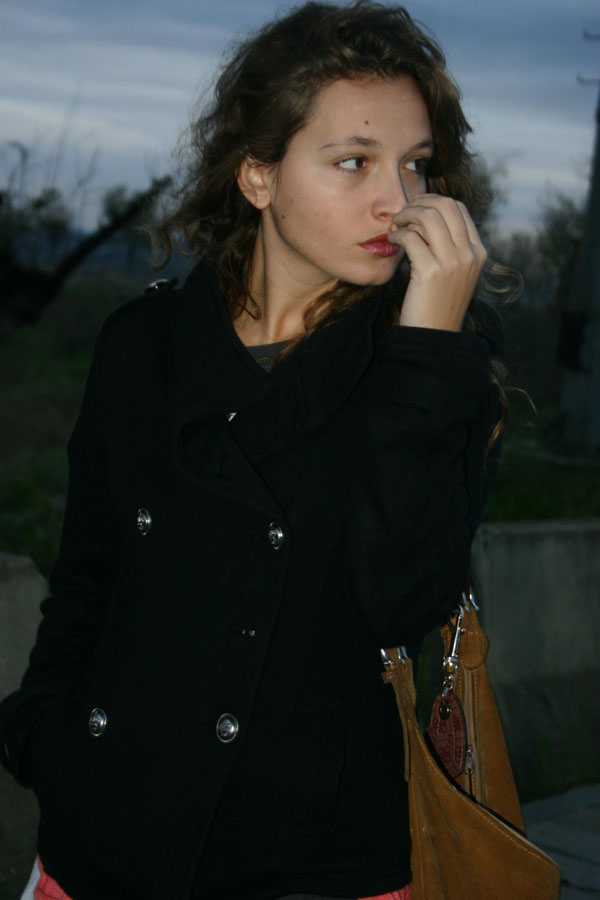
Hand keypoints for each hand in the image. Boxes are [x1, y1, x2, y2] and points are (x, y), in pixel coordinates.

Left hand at [388, 194, 486, 331]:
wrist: (433, 337)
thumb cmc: (437, 305)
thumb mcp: (453, 274)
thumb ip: (449, 247)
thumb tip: (426, 218)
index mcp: (478, 252)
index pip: (459, 209)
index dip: (434, 202)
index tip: (416, 207)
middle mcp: (469, 254)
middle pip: (445, 206)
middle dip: (419, 203)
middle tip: (402, 213)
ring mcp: (452, 262)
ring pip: (428, 217)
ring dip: (406, 215)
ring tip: (395, 226)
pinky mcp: (431, 272)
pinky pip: (411, 237)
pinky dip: (398, 234)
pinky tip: (392, 241)